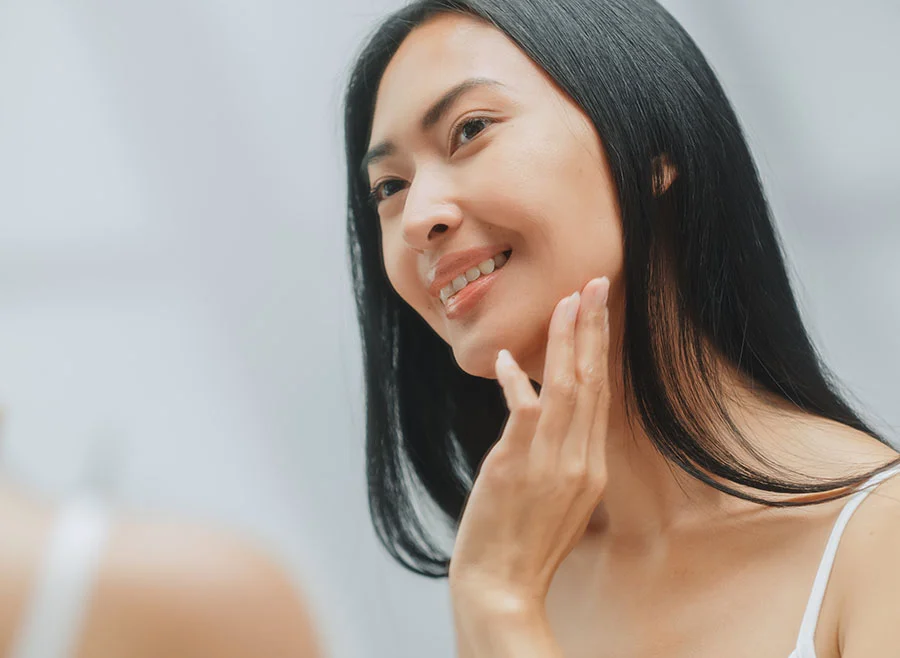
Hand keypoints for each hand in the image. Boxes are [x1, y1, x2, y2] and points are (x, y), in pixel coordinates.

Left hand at [449, 277, 611, 616]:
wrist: (502, 590)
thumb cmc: (524, 547)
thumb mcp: (559, 503)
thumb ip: (561, 460)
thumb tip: (543, 416)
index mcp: (591, 469)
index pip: (600, 397)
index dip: (599, 351)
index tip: (597, 313)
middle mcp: (580, 462)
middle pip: (592, 383)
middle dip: (592, 329)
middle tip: (594, 284)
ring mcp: (551, 464)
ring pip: (566, 389)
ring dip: (565, 341)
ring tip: (566, 300)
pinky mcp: (517, 467)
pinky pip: (523, 412)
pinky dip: (518, 383)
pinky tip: (509, 359)